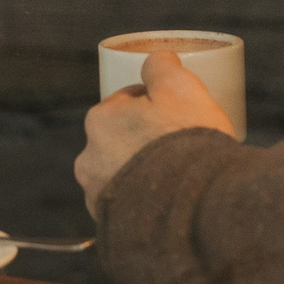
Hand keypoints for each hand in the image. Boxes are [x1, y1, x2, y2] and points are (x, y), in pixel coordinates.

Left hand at [74, 51, 236, 217]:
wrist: (194, 209)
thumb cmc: (186, 143)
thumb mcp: (181, 88)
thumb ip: (162, 66)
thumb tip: (157, 57)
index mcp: (100, 121)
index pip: (126, 102)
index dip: (154, 104)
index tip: (176, 114)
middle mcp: (89, 159)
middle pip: (121, 140)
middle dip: (144, 140)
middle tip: (179, 146)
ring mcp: (98, 197)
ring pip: (123, 175)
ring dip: (142, 174)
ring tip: (176, 179)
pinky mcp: (111, 226)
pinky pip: (130, 207)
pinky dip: (145, 204)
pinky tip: (169, 203)